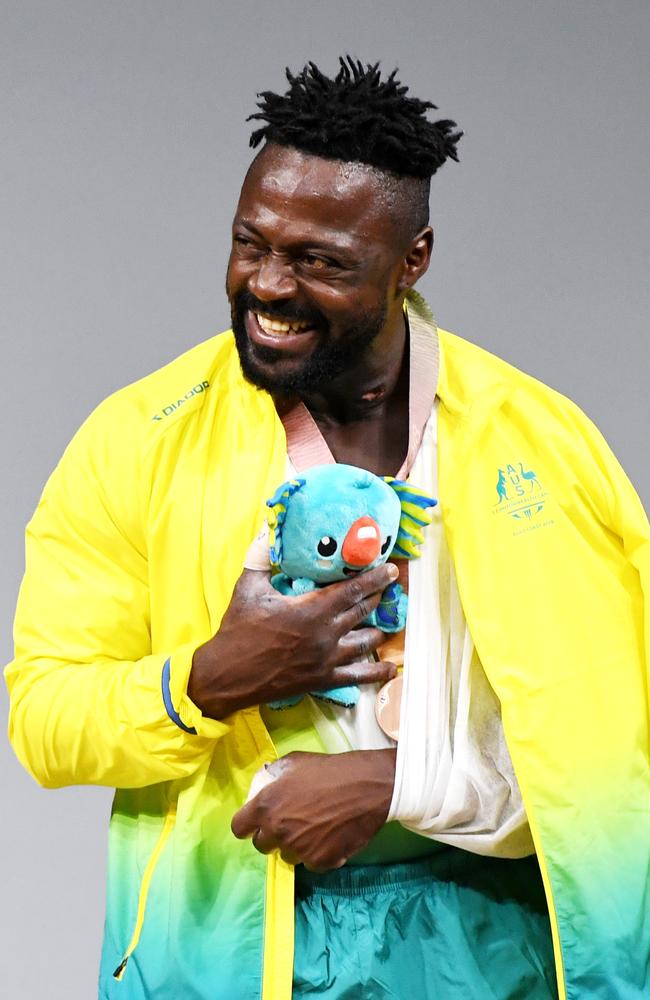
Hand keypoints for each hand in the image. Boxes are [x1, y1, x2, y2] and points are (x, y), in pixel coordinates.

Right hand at [188, 564, 398, 719]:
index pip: (352, 590)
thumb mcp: (248, 588)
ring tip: (389, 621)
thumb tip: (266, 528)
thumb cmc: (238, 630)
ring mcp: (327, 659)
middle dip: (378, 597)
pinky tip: (391, 671)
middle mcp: (325, 634)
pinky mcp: (323, 679)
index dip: (374, 578)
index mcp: (311, 610)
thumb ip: (261, 556)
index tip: (391, 569)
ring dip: (379, 630)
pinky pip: (357, 676)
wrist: (227, 675)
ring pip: (365, 642)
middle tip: (389, 587)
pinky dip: (376, 674)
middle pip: (362, 612)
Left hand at [231, 749, 396, 870]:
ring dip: (295, 845)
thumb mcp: (296, 762)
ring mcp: (299, 849)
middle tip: (290, 823)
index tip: (257, 822)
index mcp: (266, 806)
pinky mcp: (320, 862)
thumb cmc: (331, 770)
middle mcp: (278, 831)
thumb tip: (264, 785)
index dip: (248, 824)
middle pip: (261, 845)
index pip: (239, 828)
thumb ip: (274, 776)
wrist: (368, 786)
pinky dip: (317, 853)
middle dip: (271, 835)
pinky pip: (310, 863)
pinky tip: (329, 836)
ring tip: (314, 828)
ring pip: (286, 855)